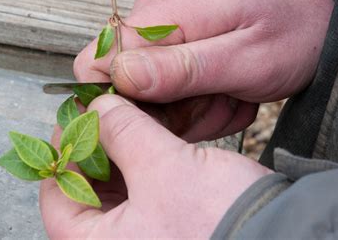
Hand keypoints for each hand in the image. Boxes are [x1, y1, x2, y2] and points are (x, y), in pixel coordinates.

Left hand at [40, 95, 271, 237]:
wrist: (281, 235)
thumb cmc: (219, 220)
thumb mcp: (162, 166)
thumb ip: (122, 132)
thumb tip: (99, 110)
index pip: (56, 196)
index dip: (64, 150)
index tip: (76, 119)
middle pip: (83, 191)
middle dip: (93, 147)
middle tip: (102, 114)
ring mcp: (140, 236)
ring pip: (113, 189)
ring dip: (117, 152)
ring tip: (125, 120)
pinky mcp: (164, 225)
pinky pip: (139, 191)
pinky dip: (139, 163)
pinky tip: (148, 138)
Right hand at [73, 0, 332, 141]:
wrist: (321, 9)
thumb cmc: (294, 29)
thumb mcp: (245, 59)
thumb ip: (181, 69)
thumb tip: (119, 78)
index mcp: (160, 18)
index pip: (94, 63)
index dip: (116, 102)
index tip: (159, 119)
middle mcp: (153, 20)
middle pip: (126, 86)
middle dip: (169, 110)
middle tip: (217, 105)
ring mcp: (166, 30)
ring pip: (152, 92)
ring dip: (191, 106)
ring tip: (231, 98)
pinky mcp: (179, 42)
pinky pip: (172, 83)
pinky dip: (200, 96)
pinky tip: (229, 91)